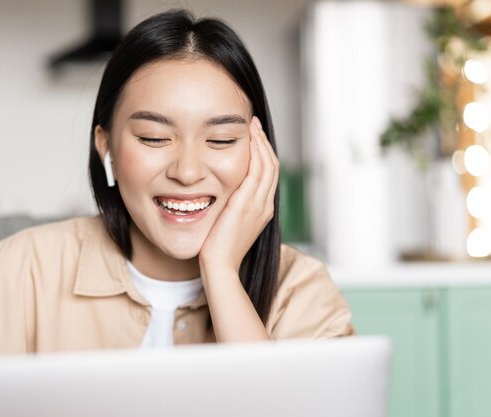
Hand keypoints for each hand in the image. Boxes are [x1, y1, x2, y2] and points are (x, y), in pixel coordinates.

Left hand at [199, 116, 278, 272]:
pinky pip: (257, 171)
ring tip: (252, 126)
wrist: (219, 267)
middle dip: (264, 143)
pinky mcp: (247, 204)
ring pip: (268, 165)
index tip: (254, 138)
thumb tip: (222, 197)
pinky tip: (248, 140)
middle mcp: (265, 206)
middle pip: (272, 167)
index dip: (264, 154)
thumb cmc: (218, 250)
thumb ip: (231, 209)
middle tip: (254, 125)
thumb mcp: (228, 225)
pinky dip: (255, 153)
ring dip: (261, 143)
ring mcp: (259, 205)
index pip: (269, 176)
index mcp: (263, 211)